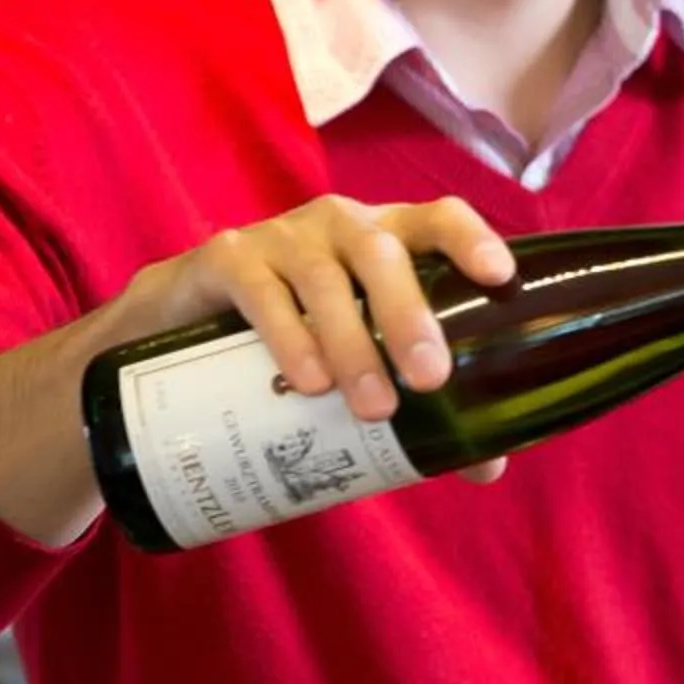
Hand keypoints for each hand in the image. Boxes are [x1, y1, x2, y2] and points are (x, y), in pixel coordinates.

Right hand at [125, 196, 517, 478]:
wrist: (182, 320)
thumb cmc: (302, 330)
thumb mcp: (363, 353)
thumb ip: (424, 403)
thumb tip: (487, 465)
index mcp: (389, 237)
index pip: (438, 218)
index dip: (471, 239)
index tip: (500, 278)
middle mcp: (340, 225)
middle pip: (382, 253)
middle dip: (409, 315)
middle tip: (430, 379)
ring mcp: (282, 236)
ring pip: (324, 281)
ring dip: (351, 344)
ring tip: (372, 407)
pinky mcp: (228, 259)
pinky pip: (261, 292)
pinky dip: (288, 337)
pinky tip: (308, 382)